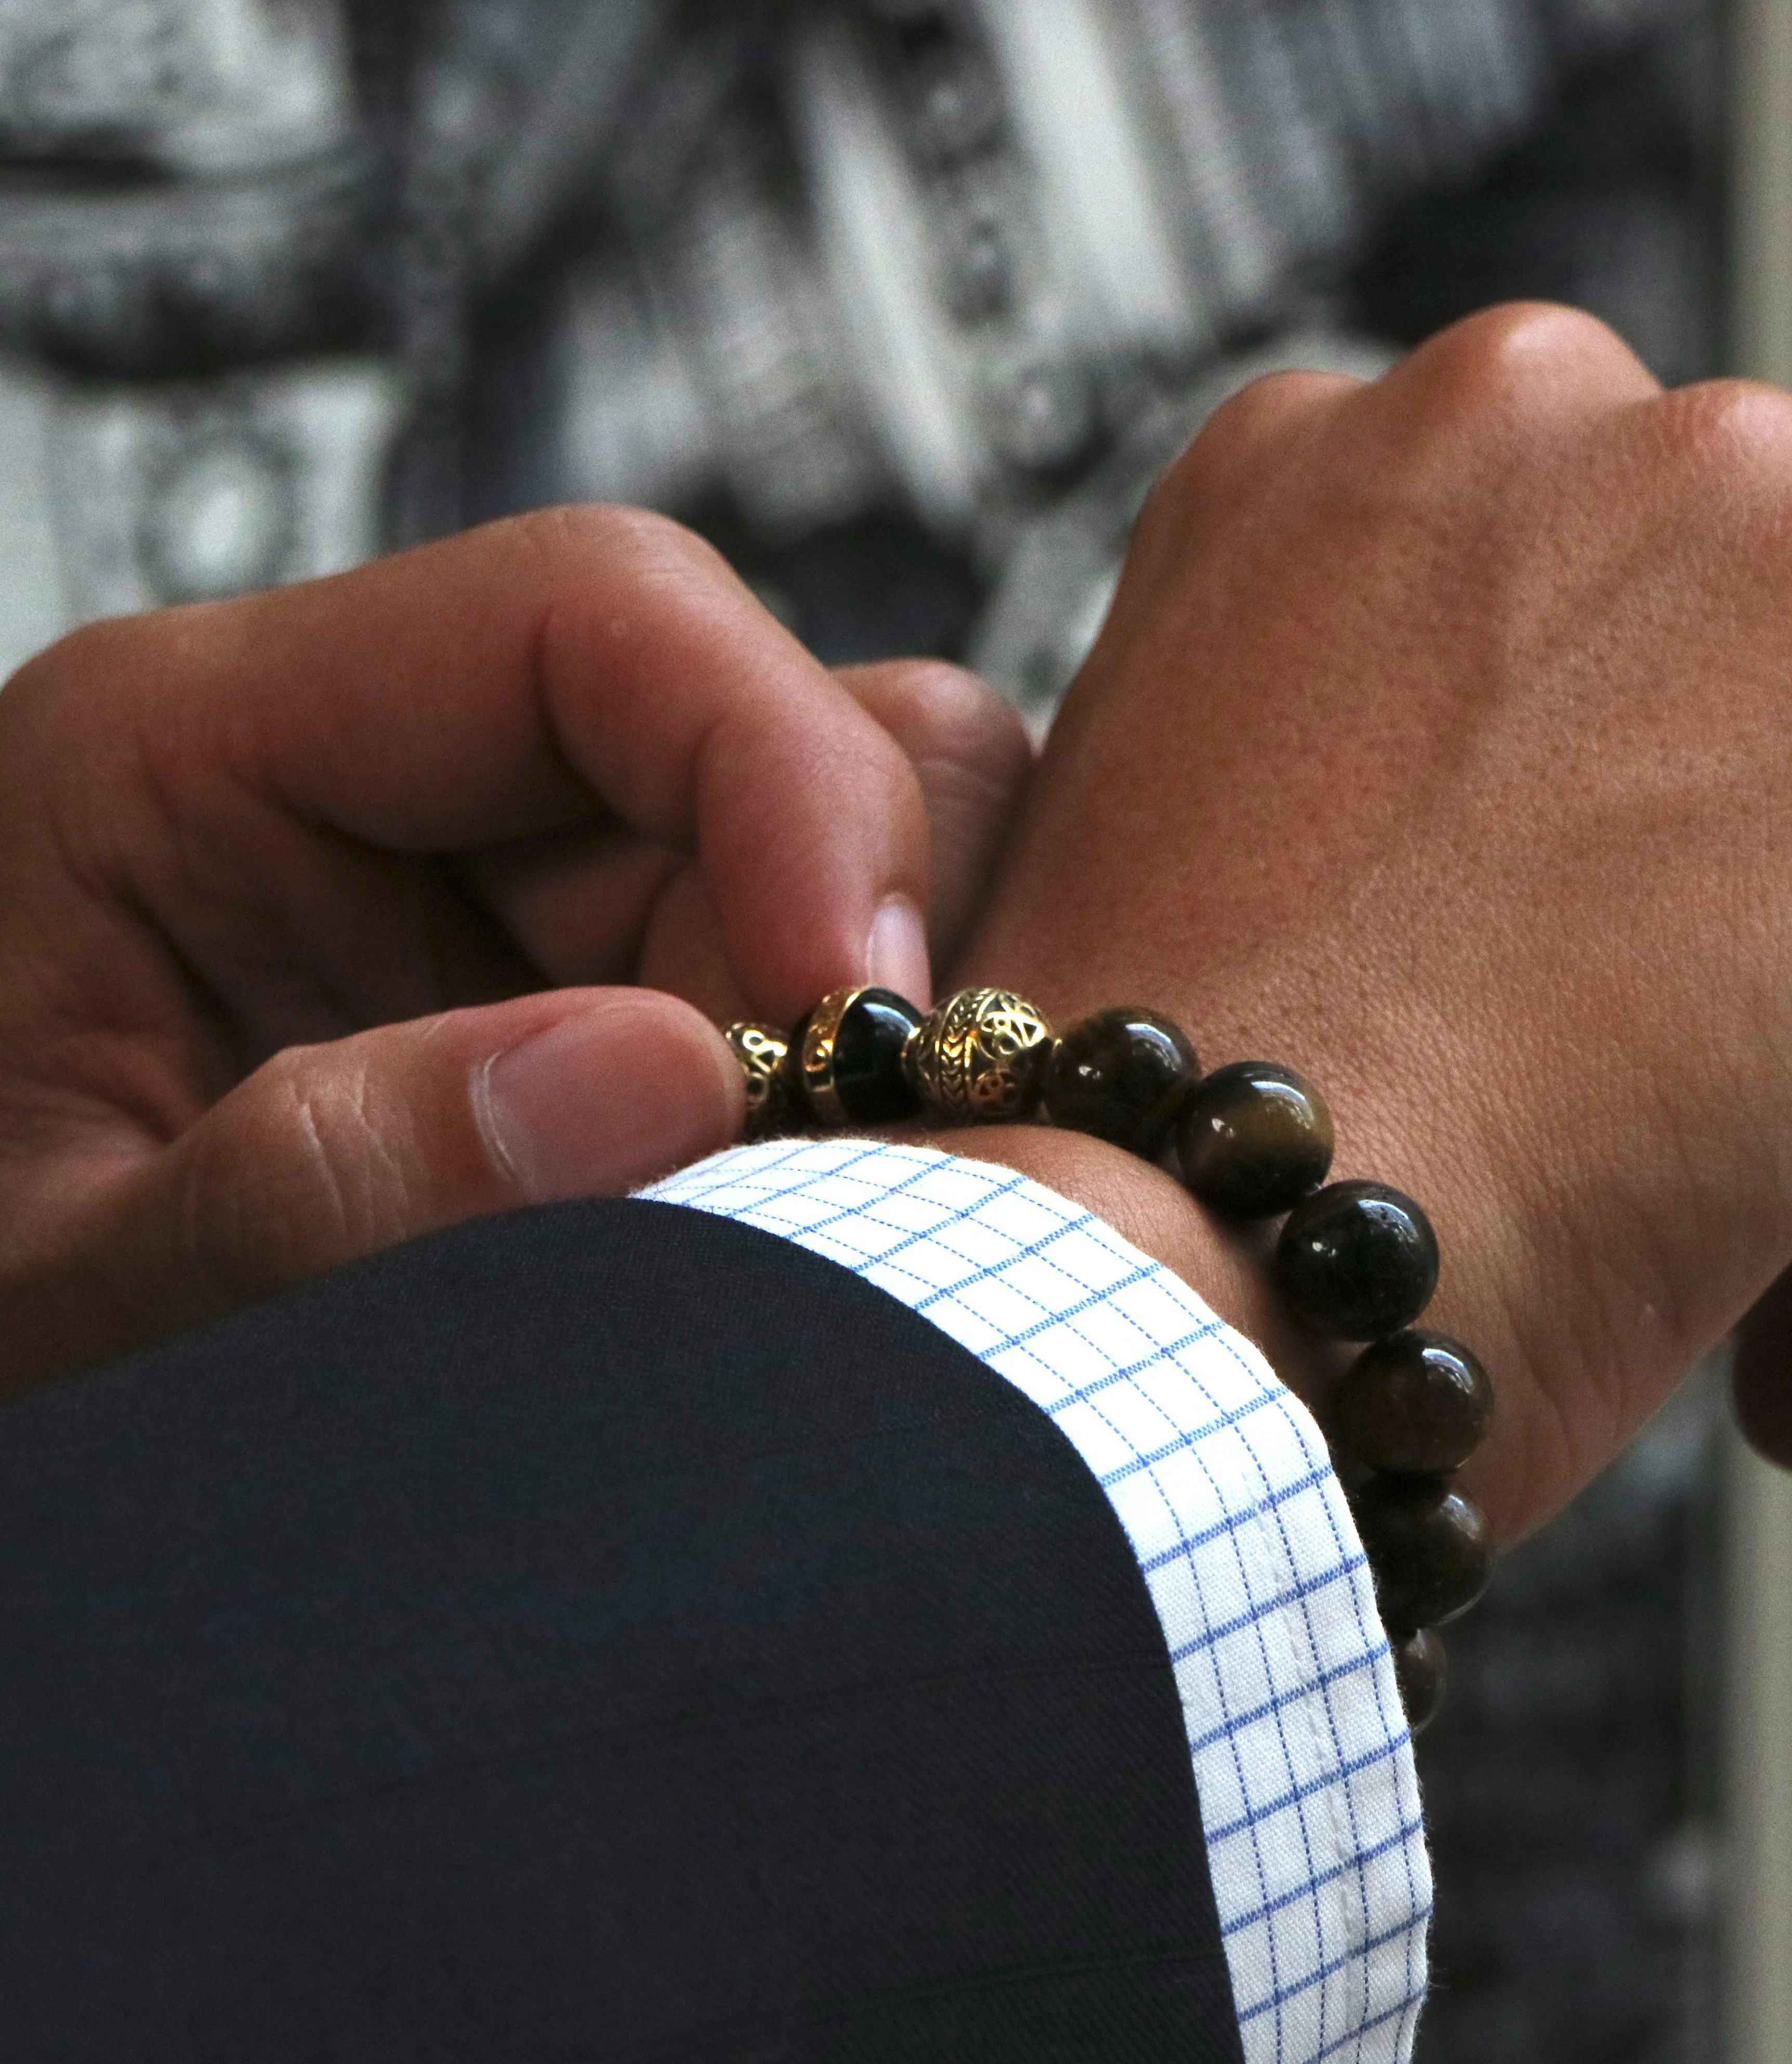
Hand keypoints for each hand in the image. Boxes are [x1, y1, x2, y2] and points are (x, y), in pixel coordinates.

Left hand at [0, 506, 1028, 1390]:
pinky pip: (788, 995)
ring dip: (847, 1037)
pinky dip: (829, 1109)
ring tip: (779, 1220)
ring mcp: (495, 890)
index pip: (597, 612)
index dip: (782, 769)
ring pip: (816, 859)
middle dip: (833, 944)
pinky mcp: (572, 1000)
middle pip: (751, 729)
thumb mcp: (53, 1299)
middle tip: (815, 1173)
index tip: (857, 1001)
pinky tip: (766, 1226)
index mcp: (198, 746)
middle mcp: (383, 778)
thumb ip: (318, 1192)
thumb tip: (669, 1081)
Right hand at [949, 304, 1791, 1538]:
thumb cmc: (1154, 1152)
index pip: (1574, 660)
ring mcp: (1717, 493)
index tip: (1575, 1085)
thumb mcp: (1217, 898)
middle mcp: (1511, 428)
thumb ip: (1370, 796)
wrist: (1164, 1256)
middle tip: (1719, 1212)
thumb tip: (1535, 869)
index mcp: (1318, 488)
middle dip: (1766, 957)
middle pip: (1758, 699)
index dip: (1600, 899)